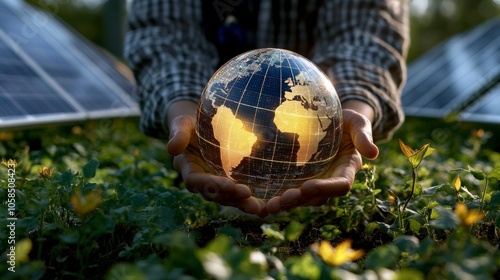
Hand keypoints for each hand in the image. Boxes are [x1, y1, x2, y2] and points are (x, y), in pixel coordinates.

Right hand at [166, 101, 266, 215]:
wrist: (199, 126)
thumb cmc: (189, 123)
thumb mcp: (181, 124)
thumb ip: (178, 134)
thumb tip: (171, 149)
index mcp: (188, 169)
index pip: (197, 181)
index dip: (212, 184)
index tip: (229, 184)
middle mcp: (201, 181)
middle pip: (214, 195)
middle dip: (231, 198)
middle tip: (249, 197)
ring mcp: (215, 184)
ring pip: (228, 199)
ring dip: (242, 204)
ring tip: (260, 208)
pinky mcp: (228, 183)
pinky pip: (238, 194)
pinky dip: (250, 200)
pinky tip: (267, 206)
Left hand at [265, 104, 378, 213]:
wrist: (332, 122)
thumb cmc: (347, 121)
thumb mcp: (358, 123)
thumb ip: (363, 136)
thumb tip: (374, 153)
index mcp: (346, 170)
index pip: (339, 185)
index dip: (325, 188)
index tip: (308, 187)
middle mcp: (330, 181)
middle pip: (316, 198)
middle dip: (298, 201)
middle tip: (278, 202)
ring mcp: (314, 182)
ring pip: (300, 199)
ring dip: (284, 204)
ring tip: (266, 207)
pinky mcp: (300, 180)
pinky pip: (289, 192)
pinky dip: (275, 198)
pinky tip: (258, 202)